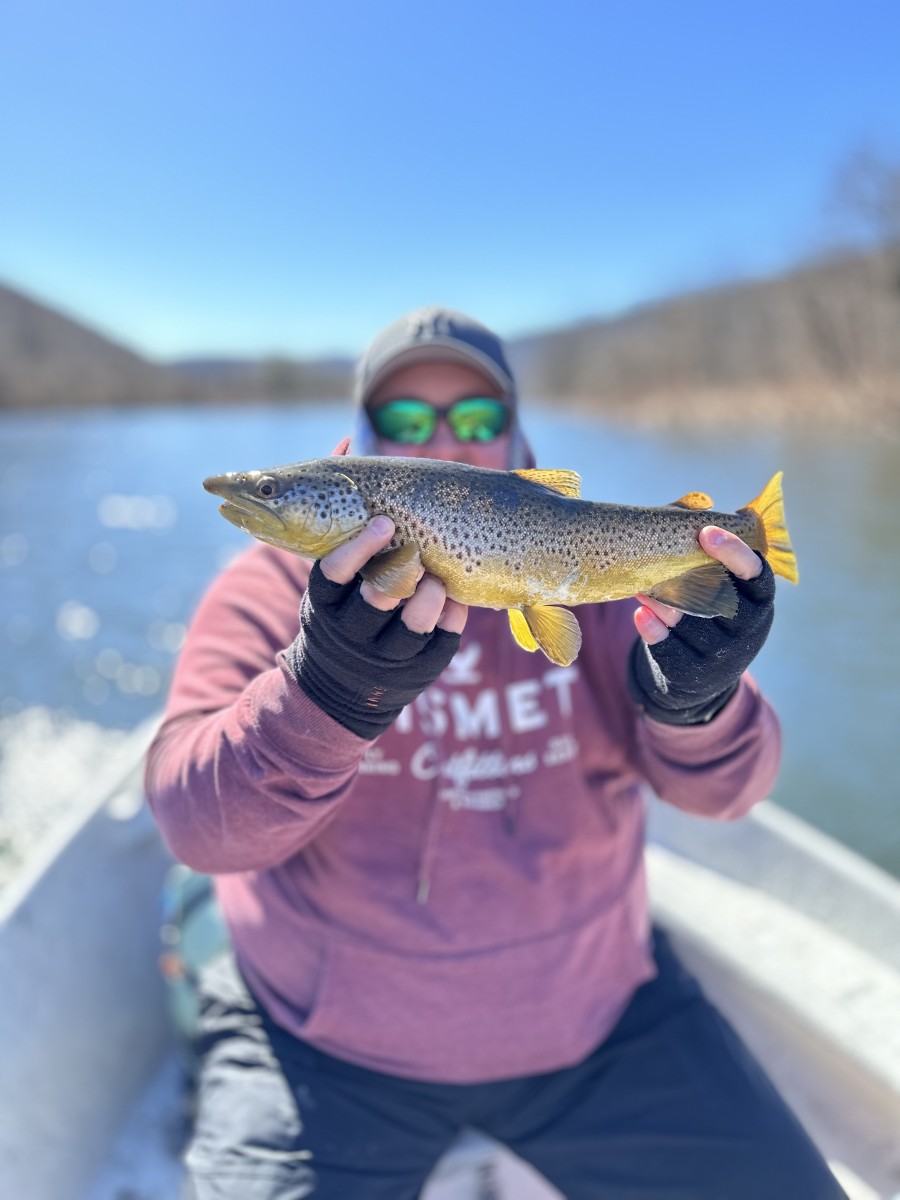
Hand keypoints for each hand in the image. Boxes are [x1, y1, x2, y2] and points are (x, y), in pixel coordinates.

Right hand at [285, 517, 467, 737]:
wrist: (340, 691)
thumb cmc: (341, 621)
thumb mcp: (330, 595)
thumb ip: (349, 556)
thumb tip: (367, 485)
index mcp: (325, 608)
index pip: (336, 572)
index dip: (360, 547)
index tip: (384, 523)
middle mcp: (352, 635)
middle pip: (379, 597)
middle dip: (403, 568)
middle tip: (417, 553)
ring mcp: (387, 658)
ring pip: (416, 622)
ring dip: (432, 591)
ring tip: (436, 576)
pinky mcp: (419, 672)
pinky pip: (444, 638)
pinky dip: (453, 612)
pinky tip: (453, 596)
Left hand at [628, 526, 774, 724]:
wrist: (698, 678)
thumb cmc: (709, 613)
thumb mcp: (722, 590)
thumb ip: (711, 558)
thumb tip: (689, 510)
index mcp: (759, 601)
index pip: (757, 573)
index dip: (735, 552)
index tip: (707, 533)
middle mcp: (748, 629)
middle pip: (722, 597)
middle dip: (690, 575)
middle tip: (662, 552)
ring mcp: (724, 656)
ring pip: (691, 622)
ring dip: (664, 600)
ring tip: (641, 584)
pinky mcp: (695, 673)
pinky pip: (670, 648)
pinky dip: (653, 630)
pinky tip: (642, 613)